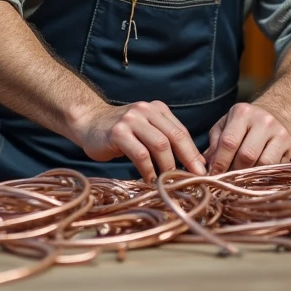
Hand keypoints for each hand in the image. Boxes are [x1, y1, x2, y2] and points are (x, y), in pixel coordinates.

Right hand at [69, 100, 206, 182]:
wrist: (88, 122)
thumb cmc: (121, 132)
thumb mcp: (146, 129)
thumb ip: (166, 139)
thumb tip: (194, 163)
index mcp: (157, 109)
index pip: (180, 131)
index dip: (193, 152)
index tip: (202, 171)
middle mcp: (146, 111)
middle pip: (174, 136)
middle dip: (187, 159)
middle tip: (194, 178)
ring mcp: (131, 120)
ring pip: (160, 145)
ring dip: (168, 166)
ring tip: (169, 181)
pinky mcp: (118, 133)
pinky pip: (140, 154)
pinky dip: (149, 170)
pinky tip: (150, 180)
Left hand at [205, 101, 290, 173]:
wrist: (278, 112)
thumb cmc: (246, 123)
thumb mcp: (226, 125)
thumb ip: (215, 144)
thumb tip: (207, 167)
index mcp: (242, 113)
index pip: (229, 142)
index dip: (220, 163)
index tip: (213, 176)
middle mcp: (263, 120)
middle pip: (246, 155)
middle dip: (234, 171)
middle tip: (227, 179)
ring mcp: (278, 132)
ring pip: (262, 164)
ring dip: (250, 175)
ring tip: (241, 179)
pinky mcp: (289, 145)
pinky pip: (275, 166)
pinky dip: (263, 175)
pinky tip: (256, 176)